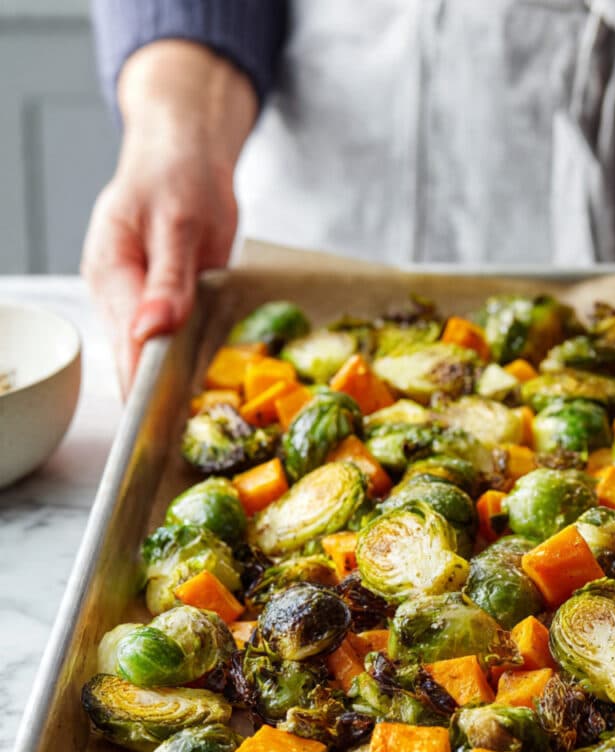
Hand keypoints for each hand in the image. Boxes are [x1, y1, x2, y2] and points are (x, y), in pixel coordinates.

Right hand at [81, 42, 255, 394]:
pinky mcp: (162, 301)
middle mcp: (117, 292)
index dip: (142, 387)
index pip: (124, 345)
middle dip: (157, 396)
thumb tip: (151, 331)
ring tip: (198, 422)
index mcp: (110, 272)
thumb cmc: (179, 176)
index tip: (158, 425)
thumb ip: (167, 280)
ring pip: (152, 354)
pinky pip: (171, 340)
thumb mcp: (178, 224)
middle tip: (186, 435)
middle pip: (133, 358)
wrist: (187, 153)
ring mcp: (138, 299)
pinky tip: (205, 385)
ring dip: (173, 384)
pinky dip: (187, 361)